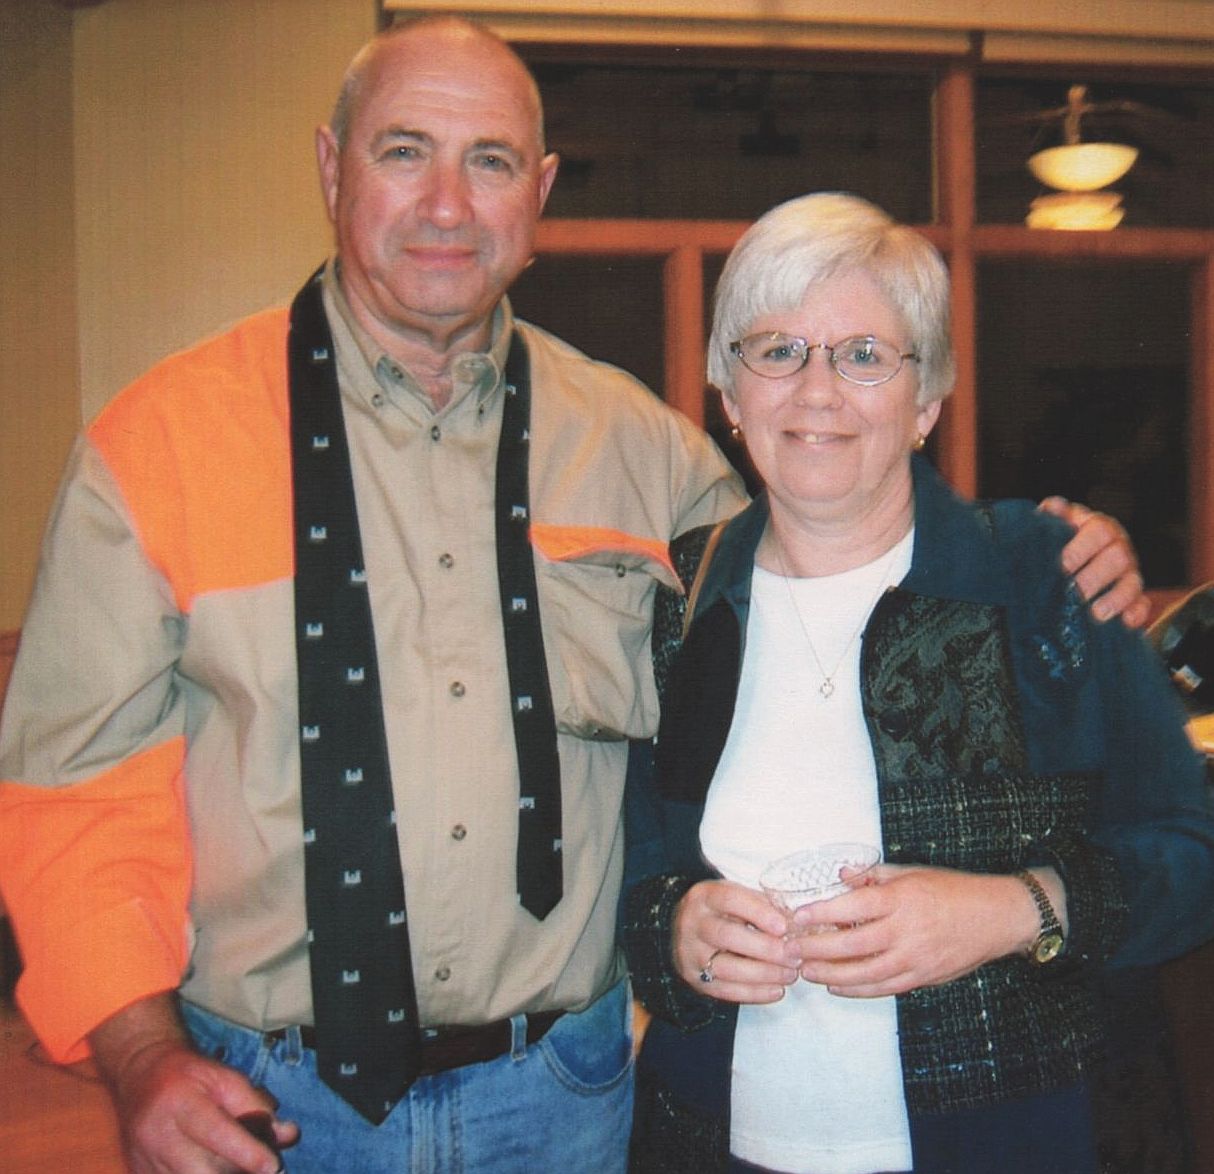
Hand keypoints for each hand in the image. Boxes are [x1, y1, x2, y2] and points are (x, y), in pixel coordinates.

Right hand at [89, 995, 297, 1171]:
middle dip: (236, 1171)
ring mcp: (143, 1161)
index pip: (216, 1133)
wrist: (140, 1075)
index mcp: (180, 1103)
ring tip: (239, 1164)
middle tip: (261, 1166)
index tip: (274, 1166)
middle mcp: (156, 1135)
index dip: (247, 1152)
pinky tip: (214, 1167)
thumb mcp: (225, 1077)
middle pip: (201, 1170)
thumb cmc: (189, 1075)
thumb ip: (256, 1105)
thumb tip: (288, 1135)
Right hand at [673, 878, 800, 1004]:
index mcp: (705, 897)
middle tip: (794, 955)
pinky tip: (777, 991)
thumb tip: (796, 921)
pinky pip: (725, 991)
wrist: (681, 929)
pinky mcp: (695, 979)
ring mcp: (691, 954)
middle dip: (765, 948)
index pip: (730, 899)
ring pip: (727, 967)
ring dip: (764, 973)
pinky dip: (754, 993)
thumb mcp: (735, 897)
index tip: (784, 926)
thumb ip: (762, 905)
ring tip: (790, 975)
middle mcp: (693, 924)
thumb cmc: (720, 911)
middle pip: (728, 936)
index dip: (758, 913)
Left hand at [790, 866, 1038, 997]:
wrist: (995, 918)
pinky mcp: (922, 977)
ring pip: (864, 973)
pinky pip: (883, 988)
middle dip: (817, 949)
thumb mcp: (911, 873)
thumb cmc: (952, 890)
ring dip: (831, 974)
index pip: (852, 906)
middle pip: (852, 944)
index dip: (821, 913)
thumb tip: (840, 874)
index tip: (797, 917)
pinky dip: (857, 990)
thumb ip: (873, 876)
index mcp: (900, 899)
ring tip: (806, 971)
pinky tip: (836, 987)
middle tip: (791, 949)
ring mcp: (914, 958)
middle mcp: (905, 930)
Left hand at [1038, 497, 1148, 626]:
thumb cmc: (1062, 541)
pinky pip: (1142, 604)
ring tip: (1095, 613)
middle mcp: (1119, 548)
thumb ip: (1053, 516)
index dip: (1082, 548)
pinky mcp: (1134, 596)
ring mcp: (1129, 572)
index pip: (1100, 531)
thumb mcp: (1056, 526)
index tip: (1063, 565)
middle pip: (1119, 558)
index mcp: (1099, 527)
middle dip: (1095, 577)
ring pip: (1133, 583)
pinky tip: (1124, 622)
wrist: (1072, 559)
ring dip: (1115, 599)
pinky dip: (1135, 614)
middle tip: (1074, 592)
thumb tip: (1052, 507)